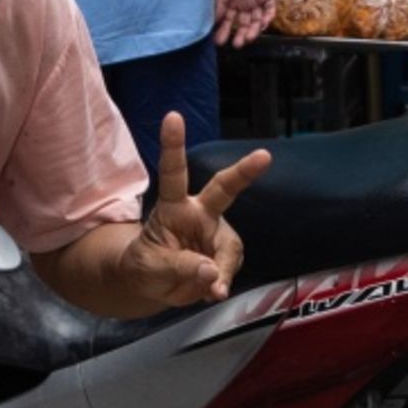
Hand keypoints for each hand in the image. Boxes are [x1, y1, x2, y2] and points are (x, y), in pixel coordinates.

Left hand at [117, 116, 267, 303]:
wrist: (151, 284)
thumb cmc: (144, 266)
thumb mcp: (150, 269)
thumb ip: (180, 268)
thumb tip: (213, 274)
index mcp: (173, 207)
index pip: (173, 173)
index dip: (173, 145)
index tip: (173, 117)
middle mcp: (199, 214)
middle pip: (224, 189)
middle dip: (244, 172)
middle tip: (263, 156)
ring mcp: (215, 233)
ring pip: (229, 248)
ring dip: (222, 269)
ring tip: (207, 290)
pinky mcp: (225, 254)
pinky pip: (231, 268)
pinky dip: (222, 284)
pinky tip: (211, 290)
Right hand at [214, 0, 278, 44]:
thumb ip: (219, 2)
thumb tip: (214, 21)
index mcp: (231, 1)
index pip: (228, 20)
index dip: (224, 31)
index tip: (218, 41)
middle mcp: (244, 2)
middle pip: (243, 23)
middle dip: (239, 34)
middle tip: (235, 44)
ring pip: (257, 20)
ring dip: (252, 30)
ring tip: (246, 39)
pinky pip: (270, 9)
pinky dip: (267, 18)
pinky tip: (262, 26)